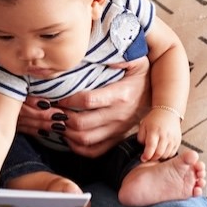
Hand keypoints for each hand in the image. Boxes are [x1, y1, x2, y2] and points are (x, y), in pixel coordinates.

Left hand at [31, 57, 151, 157]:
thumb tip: (104, 56)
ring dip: (65, 132)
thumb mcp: (137, 60)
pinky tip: (67, 134)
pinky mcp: (115, 139)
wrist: (158, 96)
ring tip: (54, 120)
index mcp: (121, 95)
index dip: (68, 99)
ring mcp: (117, 130)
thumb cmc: (141, 75)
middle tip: (49, 109)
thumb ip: (121, 55)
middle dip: (61, 117)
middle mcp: (119, 115)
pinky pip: (93, 151)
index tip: (56, 95)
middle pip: (82, 123)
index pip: (88, 100)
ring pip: (85, 139)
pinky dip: (76, 146)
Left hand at [137, 107, 182, 160]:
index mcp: (154, 130)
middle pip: (159, 153)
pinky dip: (166, 155)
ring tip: (155, 153)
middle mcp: (165, 135)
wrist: (168, 112)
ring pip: (166, 155)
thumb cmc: (154, 119)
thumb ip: (141, 138)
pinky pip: (172, 153)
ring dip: (159, 157)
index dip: (146, 155)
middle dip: (152, 158)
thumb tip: (143, 149)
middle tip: (148, 157)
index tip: (143, 158)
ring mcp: (173, 138)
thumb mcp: (143, 125)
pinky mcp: (178, 141)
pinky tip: (162, 150)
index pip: (151, 146)